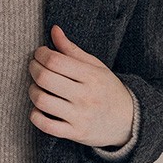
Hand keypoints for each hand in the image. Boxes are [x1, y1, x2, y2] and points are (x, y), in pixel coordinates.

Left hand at [27, 24, 133, 147]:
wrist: (129, 122)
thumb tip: (54, 30)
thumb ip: (72, 50)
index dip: (41, 54)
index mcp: (91, 75)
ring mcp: (80, 116)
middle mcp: (85, 95)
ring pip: (42, 101)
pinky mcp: (75, 133)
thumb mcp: (95, 66)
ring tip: (37, 87)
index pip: (55, 60)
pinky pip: (46, 125)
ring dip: (33, 91)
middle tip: (34, 67)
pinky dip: (35, 116)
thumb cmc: (108, 89)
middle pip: (45, 78)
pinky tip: (39, 109)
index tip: (40, 54)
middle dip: (33, 69)